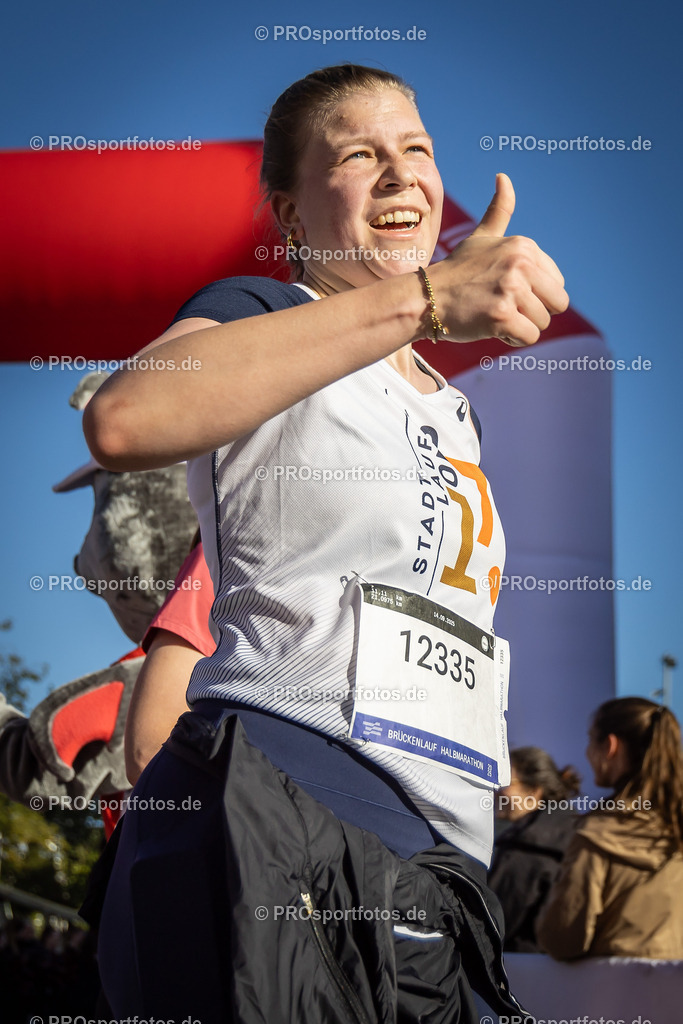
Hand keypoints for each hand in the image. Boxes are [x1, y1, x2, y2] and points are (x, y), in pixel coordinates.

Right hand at [432, 173, 568, 346]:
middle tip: (503, 306)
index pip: (557, 284)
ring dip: (519, 326)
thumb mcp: (481, 237)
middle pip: (557, 304)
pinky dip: (511, 339)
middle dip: (533, 312)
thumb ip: (499, 211)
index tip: (505, 290)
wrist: (426, 297)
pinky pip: (528, 337)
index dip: (535, 295)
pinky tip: (489, 326)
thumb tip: (504, 177)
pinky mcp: (502, 316)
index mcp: (524, 246)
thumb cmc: (456, 271)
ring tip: (491, 314)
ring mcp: (511, 289)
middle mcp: (521, 264)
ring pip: (542, 323)